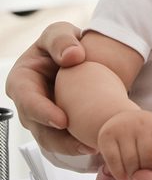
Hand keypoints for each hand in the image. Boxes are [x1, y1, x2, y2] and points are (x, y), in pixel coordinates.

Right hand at [4, 21, 94, 155]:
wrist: (78, 56)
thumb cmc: (64, 44)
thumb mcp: (60, 32)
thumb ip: (61, 40)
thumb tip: (72, 55)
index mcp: (22, 80)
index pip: (26, 100)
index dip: (42, 112)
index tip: (62, 121)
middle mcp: (29, 103)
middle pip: (38, 127)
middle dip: (59, 139)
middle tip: (83, 144)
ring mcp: (43, 117)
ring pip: (51, 140)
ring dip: (71, 147)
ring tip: (95, 147)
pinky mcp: (59, 126)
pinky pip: (65, 140)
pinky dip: (80, 144)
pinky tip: (99, 145)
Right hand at [97, 109, 151, 179]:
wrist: (120, 118)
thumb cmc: (146, 133)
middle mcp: (142, 124)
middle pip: (148, 156)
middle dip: (148, 172)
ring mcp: (123, 128)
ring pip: (130, 160)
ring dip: (133, 175)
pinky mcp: (106, 136)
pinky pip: (113, 160)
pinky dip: (119, 173)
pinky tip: (123, 178)